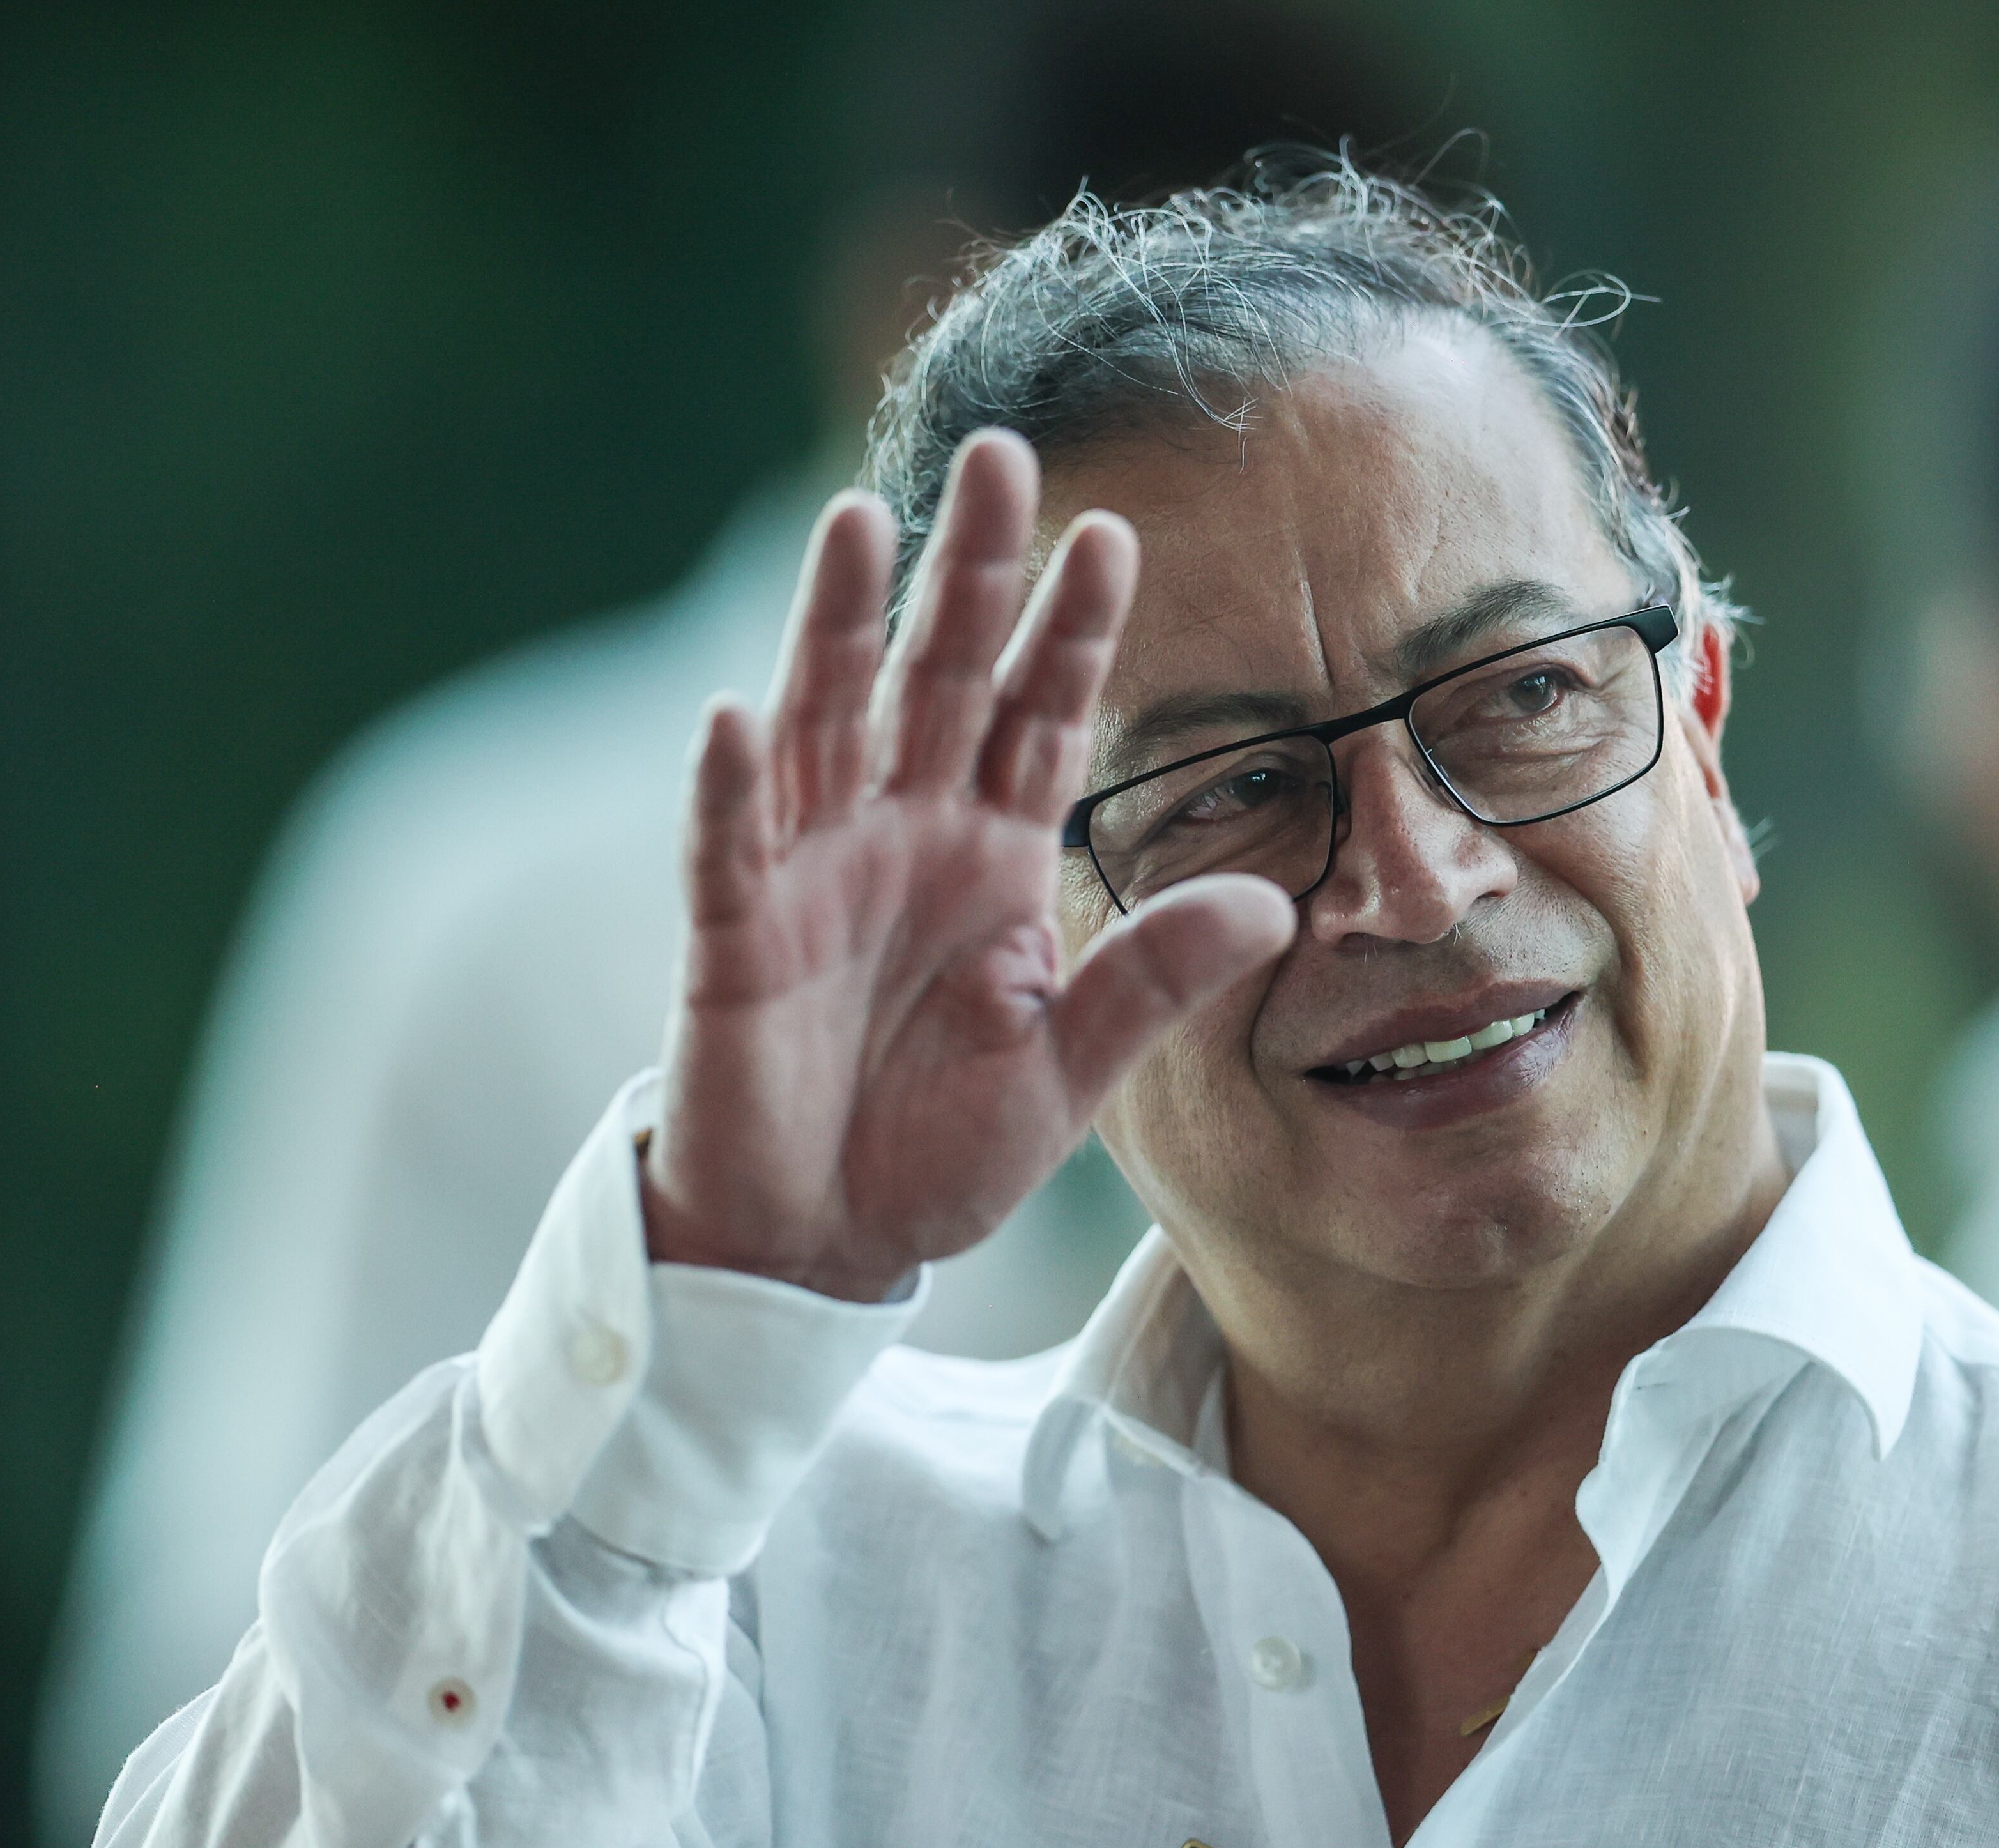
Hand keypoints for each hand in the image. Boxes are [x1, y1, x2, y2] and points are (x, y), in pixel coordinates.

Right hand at [641, 431, 1294, 1300]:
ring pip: (824, 721)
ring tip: (860, 516)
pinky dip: (726, 785)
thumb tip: (1272, 902)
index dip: (1071, 629)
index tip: (1115, 533)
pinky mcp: (733, 939)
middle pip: (937, 675)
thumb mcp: (1069, 1074)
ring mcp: (810, 874)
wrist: (824, 1243)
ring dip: (836, 624)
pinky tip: (731, 714)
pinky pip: (727, 849)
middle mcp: (903, 834)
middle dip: (967, 569)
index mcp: (994, 855)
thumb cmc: (939, 1151)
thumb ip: (1154, 984)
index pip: (1040, 715)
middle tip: (1001, 454)